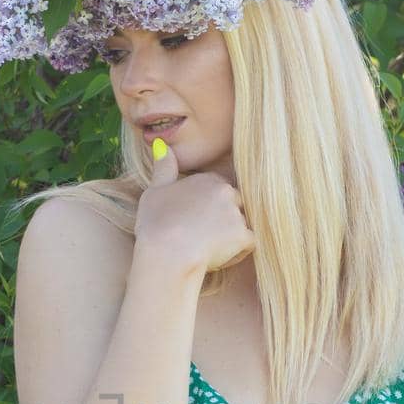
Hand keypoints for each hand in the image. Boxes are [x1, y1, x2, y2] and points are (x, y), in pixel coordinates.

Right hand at [135, 143, 255, 277]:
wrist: (165, 253)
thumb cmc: (155, 224)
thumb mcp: (155, 190)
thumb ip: (164, 167)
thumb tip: (161, 145)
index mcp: (209, 179)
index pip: (221, 192)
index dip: (210, 210)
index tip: (194, 223)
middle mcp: (227, 192)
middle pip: (236, 206)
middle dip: (225, 221)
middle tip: (202, 237)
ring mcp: (236, 213)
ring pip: (243, 225)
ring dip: (231, 237)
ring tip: (207, 249)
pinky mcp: (243, 235)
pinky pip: (249, 244)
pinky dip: (237, 253)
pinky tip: (216, 257)